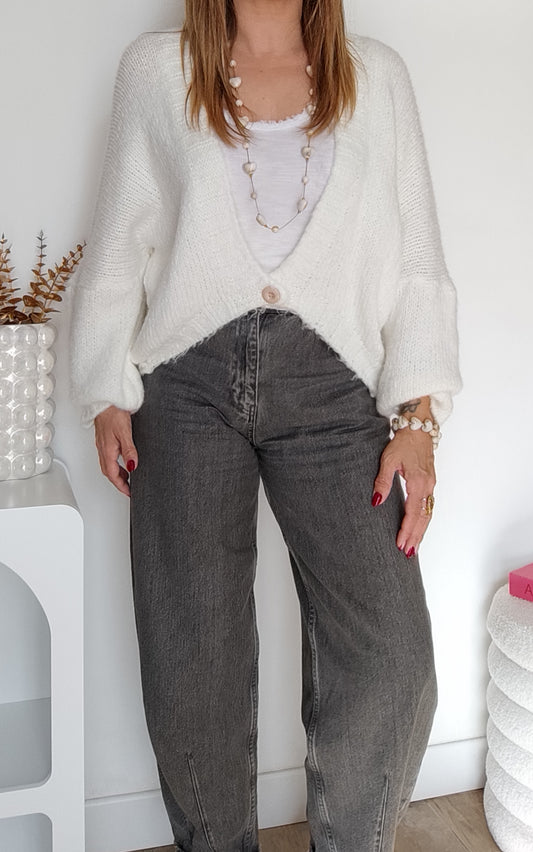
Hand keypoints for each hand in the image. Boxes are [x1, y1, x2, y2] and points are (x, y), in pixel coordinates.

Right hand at [94, 405, 138, 496]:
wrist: (104, 399)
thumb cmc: (113, 412)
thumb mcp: (125, 432)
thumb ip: (129, 450)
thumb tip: (133, 465)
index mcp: (107, 450)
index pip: (113, 475)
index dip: (121, 486)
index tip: (129, 493)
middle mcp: (103, 449)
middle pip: (109, 472)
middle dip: (119, 483)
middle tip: (129, 488)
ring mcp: (102, 444)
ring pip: (107, 465)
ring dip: (117, 474)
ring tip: (128, 477)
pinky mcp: (104, 438)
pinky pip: (107, 456)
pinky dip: (115, 463)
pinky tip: (122, 459)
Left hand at [372, 427, 435, 557]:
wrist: (419, 428)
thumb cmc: (403, 442)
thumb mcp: (388, 460)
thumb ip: (382, 482)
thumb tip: (376, 502)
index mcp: (419, 483)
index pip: (413, 513)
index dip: (407, 530)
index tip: (401, 544)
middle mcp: (428, 486)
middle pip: (423, 518)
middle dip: (416, 536)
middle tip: (408, 553)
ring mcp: (431, 485)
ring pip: (428, 513)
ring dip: (421, 531)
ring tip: (414, 546)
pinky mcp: (430, 483)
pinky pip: (429, 506)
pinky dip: (424, 520)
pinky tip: (419, 527)